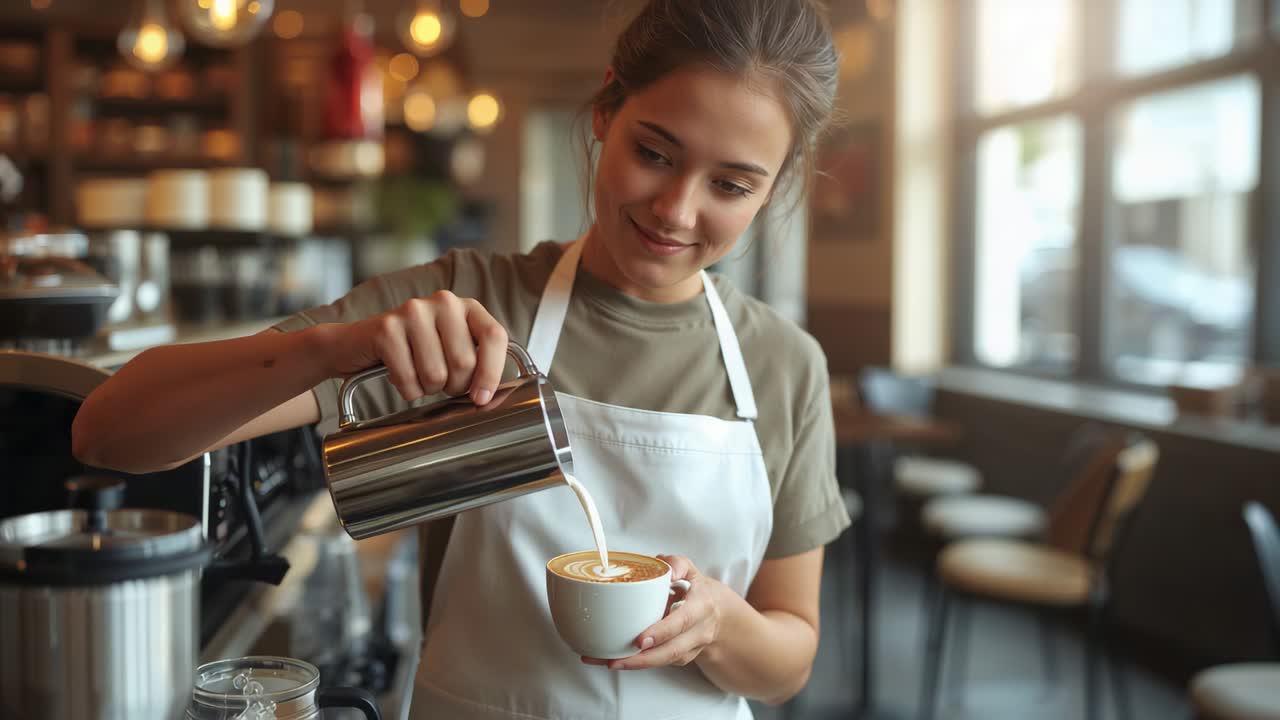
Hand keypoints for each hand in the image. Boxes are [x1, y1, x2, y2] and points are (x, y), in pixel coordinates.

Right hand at [324, 290, 508, 405]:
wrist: (355, 345)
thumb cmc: (414, 353)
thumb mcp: (452, 351)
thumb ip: (476, 364)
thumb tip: (489, 397)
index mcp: (467, 307)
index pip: (494, 336)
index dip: (491, 373)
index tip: (481, 398)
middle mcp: (444, 302)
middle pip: (464, 362)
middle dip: (453, 387)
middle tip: (440, 383)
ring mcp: (414, 311)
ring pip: (436, 374)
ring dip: (428, 389)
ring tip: (418, 376)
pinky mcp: (387, 328)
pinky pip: (409, 379)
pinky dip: (406, 389)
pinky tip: (399, 374)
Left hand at [582, 554, 722, 670]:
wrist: (715, 612)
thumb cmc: (695, 589)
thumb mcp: (689, 570)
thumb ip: (676, 564)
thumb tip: (663, 569)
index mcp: (701, 606)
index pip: (682, 622)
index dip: (662, 632)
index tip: (641, 640)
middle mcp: (699, 631)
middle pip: (671, 651)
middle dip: (642, 659)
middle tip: (615, 660)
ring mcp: (691, 648)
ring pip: (663, 661)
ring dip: (634, 665)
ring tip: (607, 661)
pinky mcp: (681, 658)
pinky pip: (659, 663)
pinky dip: (636, 664)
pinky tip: (613, 660)